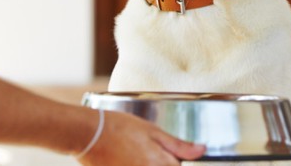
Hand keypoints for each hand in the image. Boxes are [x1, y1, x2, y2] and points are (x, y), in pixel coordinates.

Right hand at [77, 110, 204, 165]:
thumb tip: (202, 150)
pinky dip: (136, 164)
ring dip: (149, 163)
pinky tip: (129, 157)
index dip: (179, 162)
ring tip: (136, 152)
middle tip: (146, 150)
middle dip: (164, 163)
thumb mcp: (152, 131)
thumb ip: (179, 145)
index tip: (170, 155)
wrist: (88, 135)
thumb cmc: (119, 128)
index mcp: (161, 165)